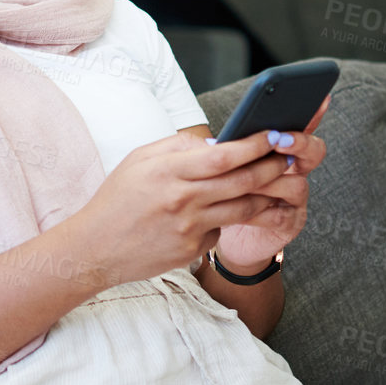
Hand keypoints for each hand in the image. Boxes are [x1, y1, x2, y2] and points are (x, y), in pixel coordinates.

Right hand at [70, 124, 297, 288]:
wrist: (94, 250)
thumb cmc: (116, 200)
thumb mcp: (139, 160)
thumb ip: (178, 146)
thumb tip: (216, 141)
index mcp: (168, 171)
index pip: (224, 155)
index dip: (255, 144)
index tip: (275, 134)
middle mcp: (182, 200)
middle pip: (243, 181)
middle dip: (273, 166)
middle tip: (290, 157)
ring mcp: (189, 228)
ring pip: (243, 208)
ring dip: (267, 195)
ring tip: (279, 184)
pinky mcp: (192, 250)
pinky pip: (221, 230)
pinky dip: (227, 220)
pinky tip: (222, 215)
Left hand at [211, 95, 329, 271]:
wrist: (216, 230)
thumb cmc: (218, 191)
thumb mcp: (218, 166)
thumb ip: (222, 151)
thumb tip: (212, 144)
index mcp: (278, 150)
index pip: (302, 126)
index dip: (314, 113)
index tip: (319, 98)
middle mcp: (293, 171)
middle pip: (313, 151)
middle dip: (300, 143)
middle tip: (280, 139)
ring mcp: (294, 199)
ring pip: (297, 184)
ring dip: (271, 180)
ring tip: (248, 179)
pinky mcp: (287, 224)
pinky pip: (280, 214)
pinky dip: (260, 209)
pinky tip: (241, 205)